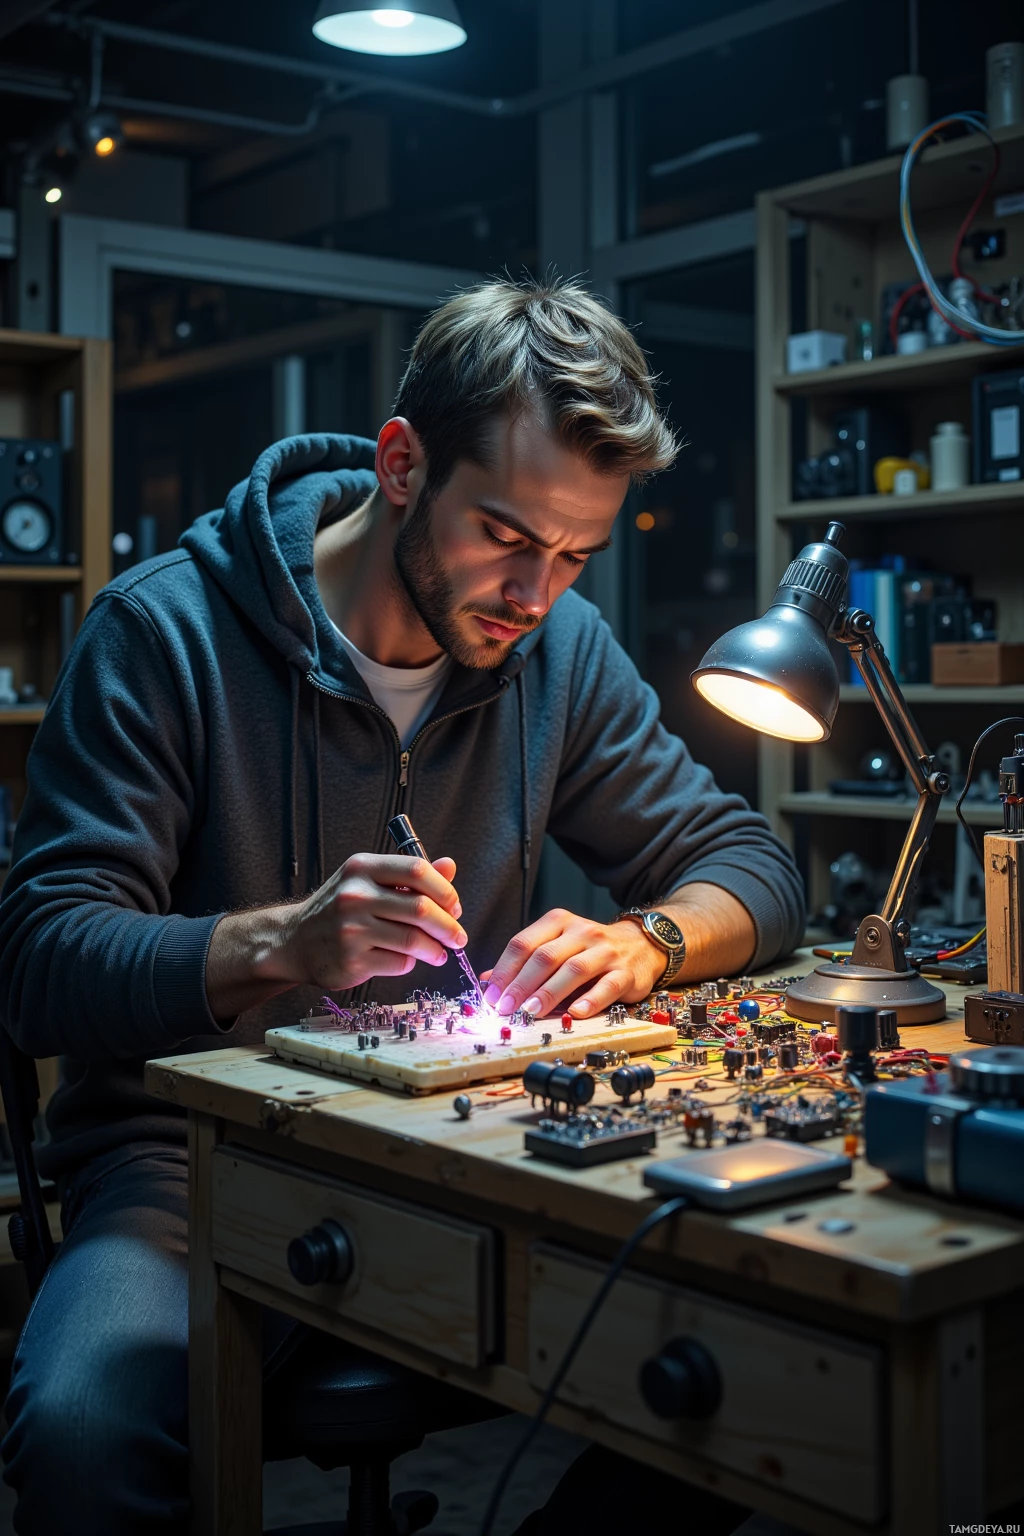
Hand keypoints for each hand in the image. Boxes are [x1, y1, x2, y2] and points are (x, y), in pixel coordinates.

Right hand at [278, 852, 465, 991]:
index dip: (445, 890)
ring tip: (439, 953)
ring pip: (413, 940)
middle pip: (420, 908)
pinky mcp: (352, 960)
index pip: (417, 870)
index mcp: (362, 868)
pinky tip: (407, 960)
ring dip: (435, 950)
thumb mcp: (368, 881)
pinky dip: (410, 963)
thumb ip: (409, 876)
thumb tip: (450, 866)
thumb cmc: (338, 909)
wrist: (295, 941)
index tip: (454, 906)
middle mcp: (355, 895)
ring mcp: (351, 929)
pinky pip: (399, 963)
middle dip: (448, 926)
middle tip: (458, 936)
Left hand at [480, 908, 664, 1019]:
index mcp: (558, 923)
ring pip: (574, 969)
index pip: (523, 943)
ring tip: (532, 1011)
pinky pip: (607, 985)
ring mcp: (605, 950)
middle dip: (522, 984)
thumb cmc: (590, 950)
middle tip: (506, 1008)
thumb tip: (487, 983)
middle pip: (545, 956)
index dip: (504, 970)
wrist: (641, 944)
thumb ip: (524, 964)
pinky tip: (576, 1013)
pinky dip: (591, 1000)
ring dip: (550, 992)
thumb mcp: (556, 947)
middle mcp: (581, 932)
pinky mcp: (626, 971)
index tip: (491, 996)